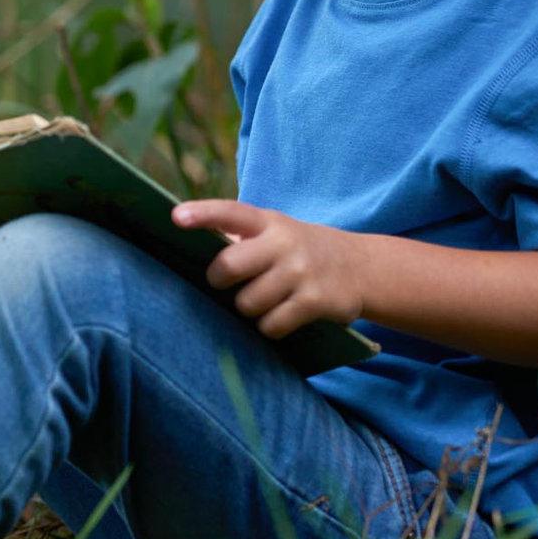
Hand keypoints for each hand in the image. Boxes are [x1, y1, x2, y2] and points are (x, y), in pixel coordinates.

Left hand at [170, 199, 366, 338]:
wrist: (361, 267)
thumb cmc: (299, 251)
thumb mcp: (276, 232)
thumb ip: (240, 238)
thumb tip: (193, 251)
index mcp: (268, 222)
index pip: (231, 212)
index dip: (202, 214)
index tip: (176, 217)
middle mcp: (284, 242)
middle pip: (229, 266)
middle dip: (219, 280)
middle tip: (225, 282)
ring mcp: (301, 271)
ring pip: (247, 302)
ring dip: (249, 308)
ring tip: (266, 299)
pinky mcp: (315, 300)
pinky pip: (271, 324)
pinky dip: (271, 326)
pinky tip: (283, 314)